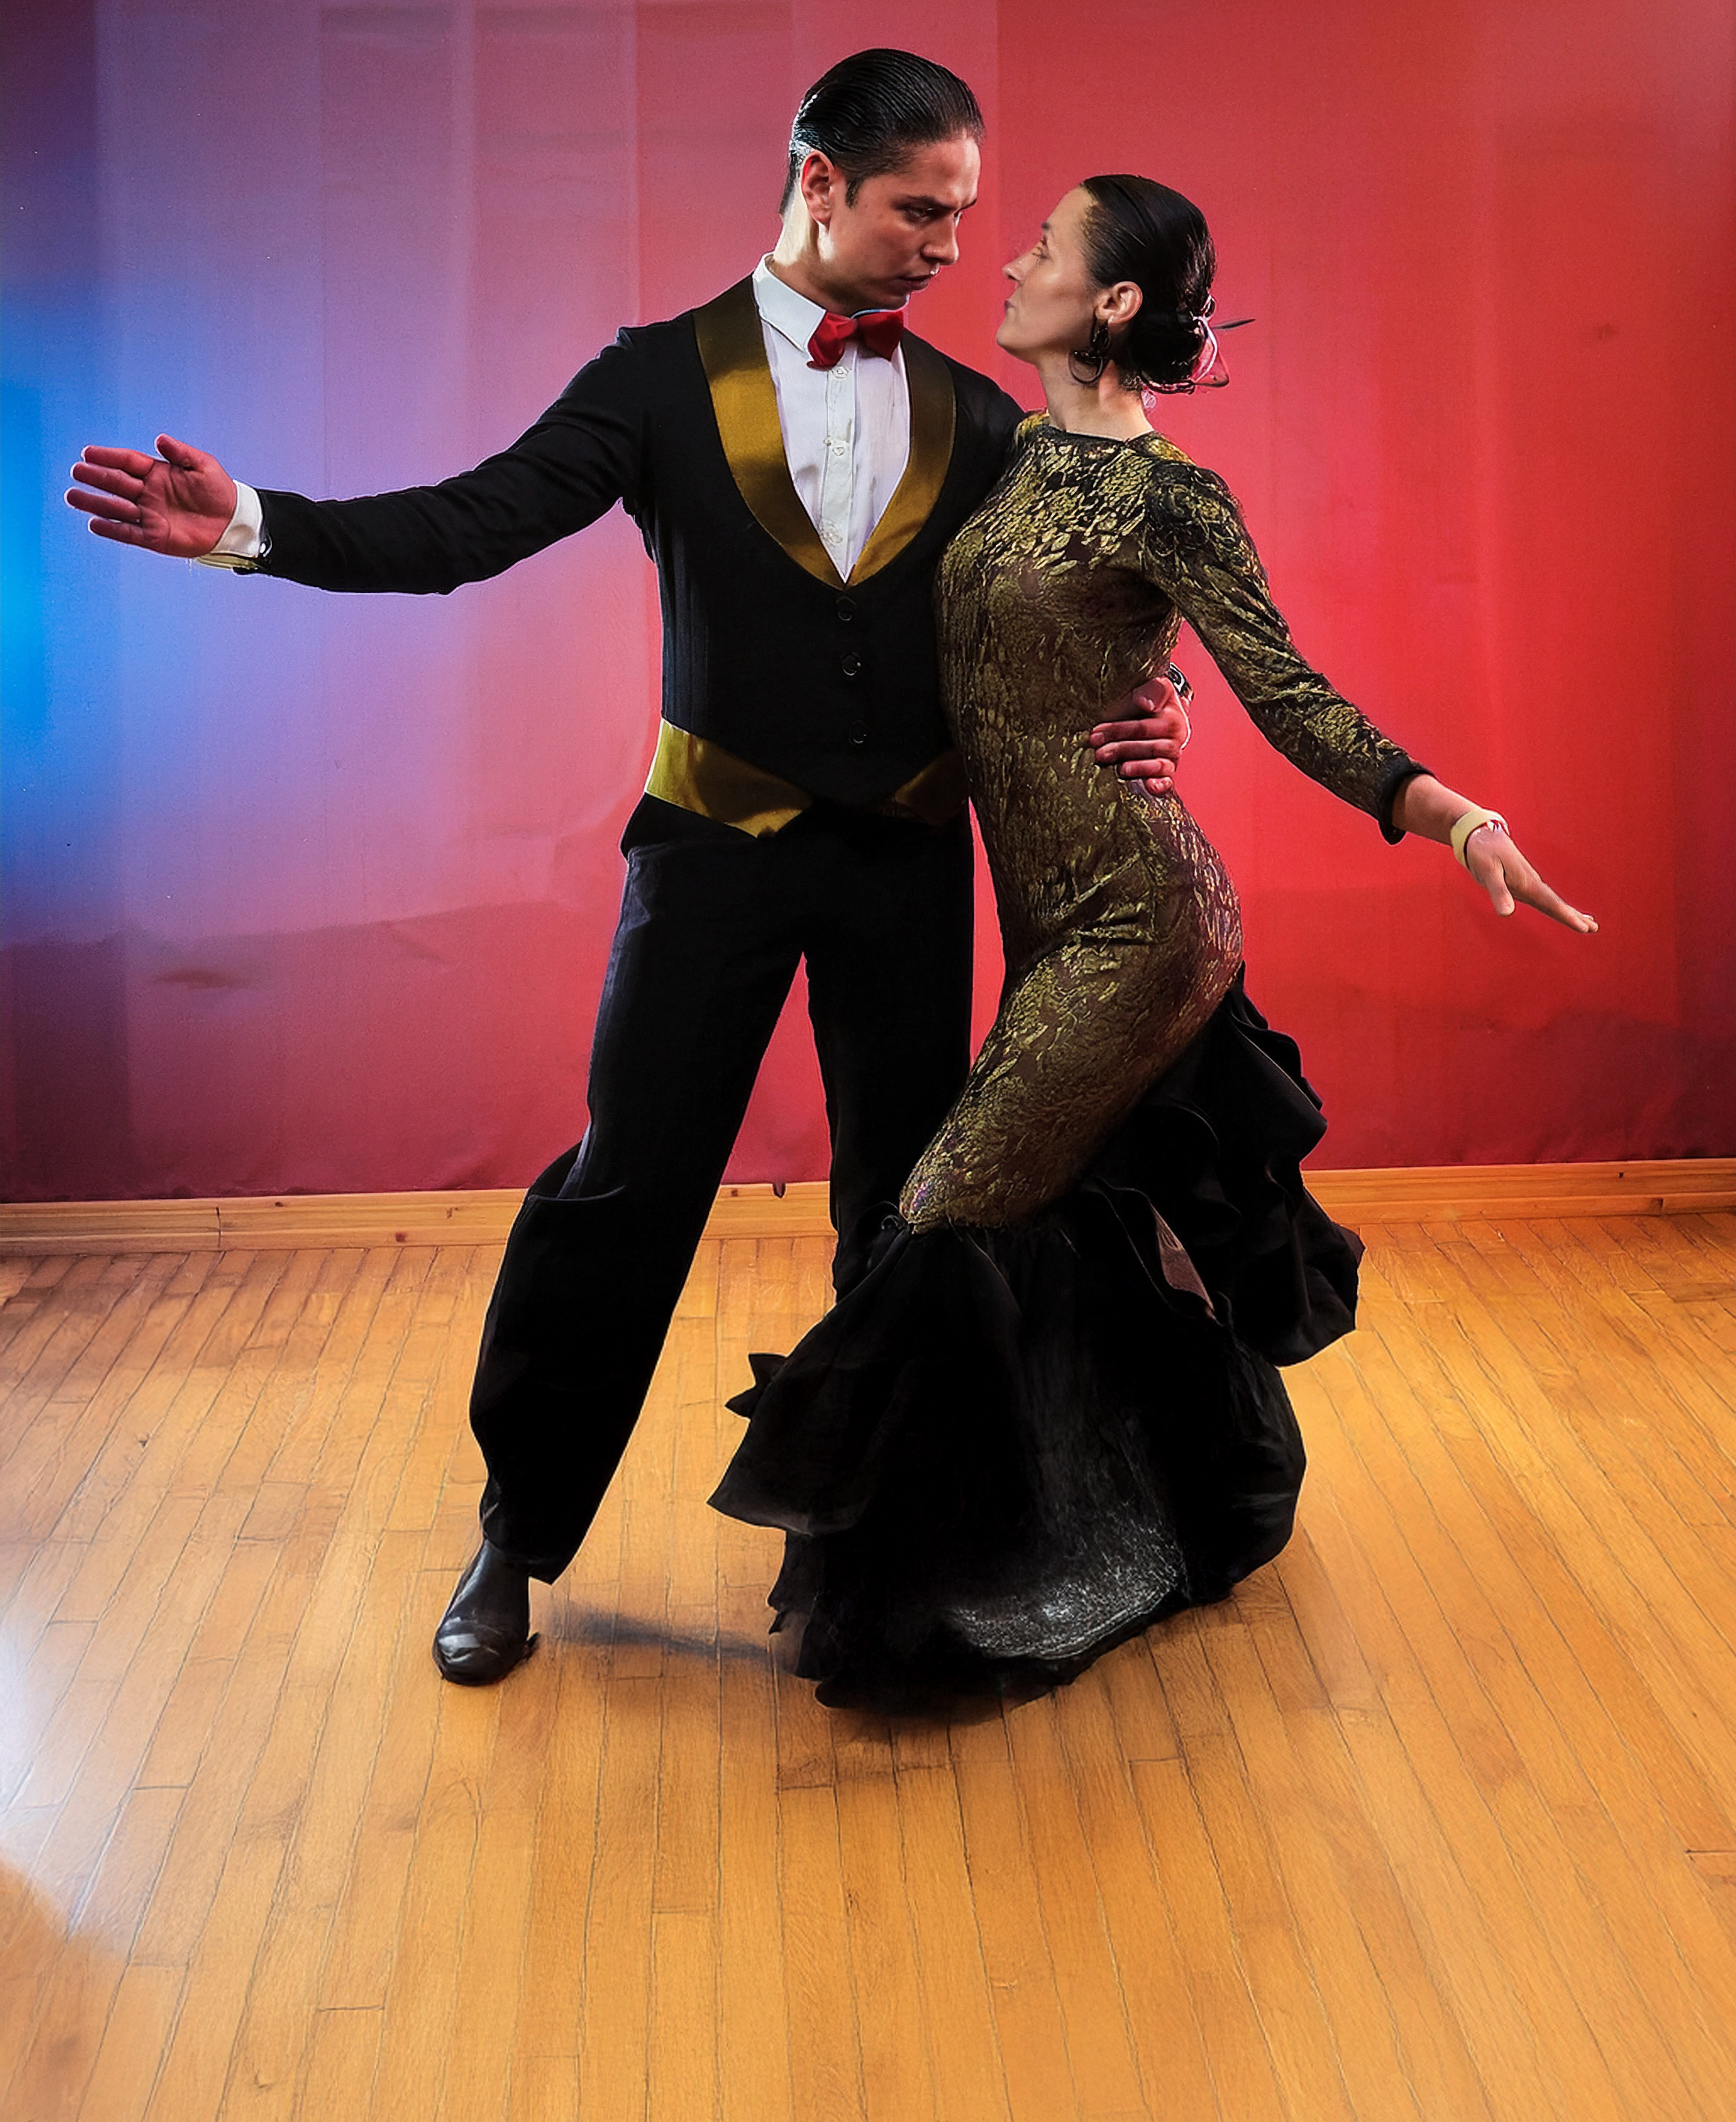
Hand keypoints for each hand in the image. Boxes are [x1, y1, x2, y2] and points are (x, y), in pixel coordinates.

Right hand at [66, 435, 237, 557]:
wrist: (233, 522)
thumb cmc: (219, 491)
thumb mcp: (203, 466)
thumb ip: (181, 453)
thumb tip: (160, 439)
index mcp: (157, 473)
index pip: (127, 462)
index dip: (108, 457)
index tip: (87, 453)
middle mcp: (149, 493)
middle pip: (117, 483)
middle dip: (96, 477)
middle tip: (76, 472)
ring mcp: (150, 515)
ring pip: (117, 508)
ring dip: (95, 503)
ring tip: (73, 496)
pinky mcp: (155, 537)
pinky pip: (129, 533)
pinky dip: (112, 529)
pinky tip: (94, 524)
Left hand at [1091, 670, 1191, 795]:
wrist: (1159, 713)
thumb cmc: (1151, 702)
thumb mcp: (1154, 688)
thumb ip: (1152, 690)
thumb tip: (1145, 703)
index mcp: (1171, 719)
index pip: (1142, 727)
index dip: (1118, 730)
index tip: (1095, 733)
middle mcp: (1174, 740)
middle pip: (1147, 747)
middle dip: (1120, 750)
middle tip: (1098, 753)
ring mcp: (1172, 758)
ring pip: (1158, 765)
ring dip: (1139, 768)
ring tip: (1121, 769)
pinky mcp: (1167, 773)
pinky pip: (1168, 781)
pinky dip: (1161, 785)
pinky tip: (1150, 787)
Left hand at [1462, 821, 1598, 932]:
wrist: (1483, 835)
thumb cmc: (1484, 852)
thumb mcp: (1488, 872)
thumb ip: (1499, 892)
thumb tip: (1506, 914)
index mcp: (1527, 883)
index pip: (1552, 903)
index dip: (1567, 916)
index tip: (1585, 927)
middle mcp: (1531, 884)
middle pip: (1556, 904)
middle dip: (1574, 917)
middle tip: (1594, 928)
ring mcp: (1528, 883)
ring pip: (1552, 902)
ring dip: (1568, 913)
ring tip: (1587, 923)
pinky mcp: (1523, 882)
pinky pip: (1542, 898)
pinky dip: (1554, 906)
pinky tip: (1559, 909)